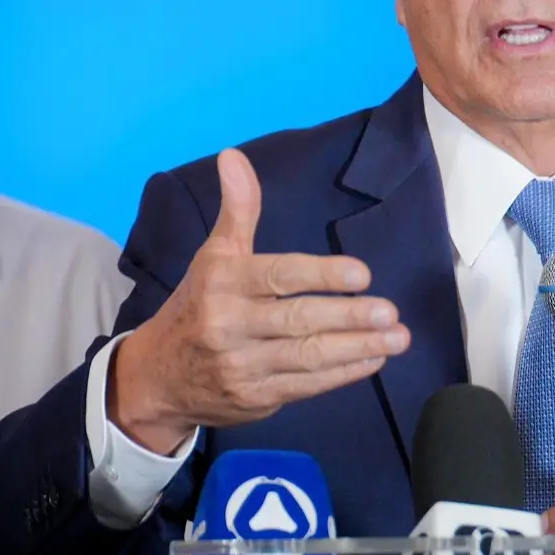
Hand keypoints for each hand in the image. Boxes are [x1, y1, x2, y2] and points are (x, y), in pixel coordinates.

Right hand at [109, 148, 409, 453]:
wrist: (156, 378)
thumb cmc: (198, 305)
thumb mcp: (214, 256)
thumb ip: (238, 210)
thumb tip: (234, 156)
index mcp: (222, 283)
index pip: (279, 276)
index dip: (322, 275)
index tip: (362, 274)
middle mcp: (229, 325)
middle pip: (299, 320)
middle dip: (349, 317)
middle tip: (391, 312)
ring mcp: (242, 366)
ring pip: (308, 357)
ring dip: (358, 347)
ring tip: (398, 338)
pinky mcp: (256, 398)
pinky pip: (307, 385)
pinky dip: (344, 374)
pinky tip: (374, 359)